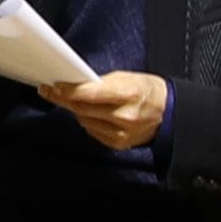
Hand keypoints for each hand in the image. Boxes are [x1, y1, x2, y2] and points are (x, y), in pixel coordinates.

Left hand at [51, 70, 172, 152]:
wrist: (168, 112)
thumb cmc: (147, 91)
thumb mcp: (126, 78)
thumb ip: (100, 83)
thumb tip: (75, 85)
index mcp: (128, 94)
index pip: (89, 94)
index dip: (68, 91)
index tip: (54, 87)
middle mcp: (124, 116)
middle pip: (82, 109)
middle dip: (65, 99)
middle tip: (52, 91)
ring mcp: (121, 133)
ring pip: (84, 121)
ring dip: (77, 110)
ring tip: (79, 101)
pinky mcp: (118, 144)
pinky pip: (92, 131)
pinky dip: (88, 121)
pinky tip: (94, 114)